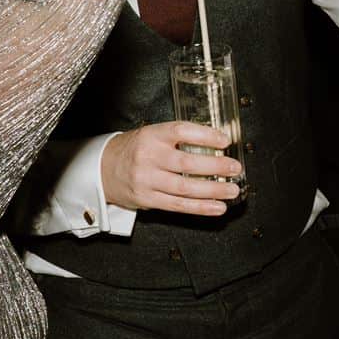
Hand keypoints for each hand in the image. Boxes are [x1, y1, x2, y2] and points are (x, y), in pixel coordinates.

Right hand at [99, 123, 242, 216]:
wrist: (103, 169)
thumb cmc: (135, 150)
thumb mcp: (152, 135)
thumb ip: (179, 139)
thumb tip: (216, 143)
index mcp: (151, 135)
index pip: (181, 131)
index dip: (205, 136)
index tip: (225, 140)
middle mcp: (148, 157)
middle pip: (187, 162)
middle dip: (216, 166)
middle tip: (235, 168)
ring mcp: (146, 180)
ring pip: (185, 188)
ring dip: (213, 190)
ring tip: (231, 190)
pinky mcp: (147, 199)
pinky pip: (178, 205)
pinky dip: (200, 207)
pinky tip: (217, 207)